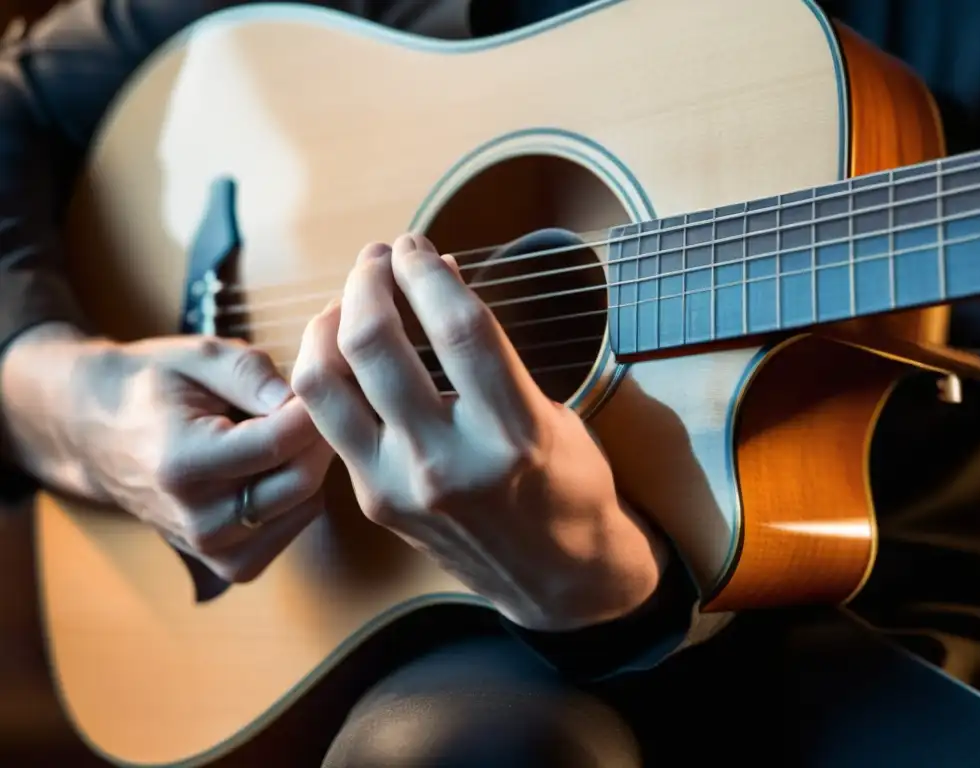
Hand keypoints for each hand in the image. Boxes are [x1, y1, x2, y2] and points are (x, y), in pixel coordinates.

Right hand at [1, 327, 332, 582]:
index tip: (320, 380)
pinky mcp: (231, 564)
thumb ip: (252, 373)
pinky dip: (299, 492)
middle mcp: (197, 518)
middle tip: (312, 401)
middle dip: (319, 435)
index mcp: (182, 463)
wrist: (99, 432)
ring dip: (309, 463)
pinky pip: (295, 524)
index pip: (279, 443)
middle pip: (301, 481)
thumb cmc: (154, 385)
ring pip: (306, 504)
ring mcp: (214, 548)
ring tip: (284, 429)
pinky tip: (276, 463)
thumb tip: (305, 398)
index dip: (314, 408)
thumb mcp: (198, 356)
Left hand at [291, 234, 664, 631]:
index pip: (458, 328)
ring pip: (325, 384)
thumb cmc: (569, 486)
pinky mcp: (374, 501)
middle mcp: (450, 462)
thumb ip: (490, 351)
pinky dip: (330, 372)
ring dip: (330, 323)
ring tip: (353, 299)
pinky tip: (346, 349)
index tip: (416, 245)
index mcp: (514, 433)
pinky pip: (329, 420)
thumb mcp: (550, 411)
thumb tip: (437, 280)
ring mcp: (402, 487)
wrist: (557, 578)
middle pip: (374, 345)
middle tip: (378, 258)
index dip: (426, 272)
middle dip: (367, 281)